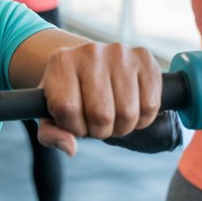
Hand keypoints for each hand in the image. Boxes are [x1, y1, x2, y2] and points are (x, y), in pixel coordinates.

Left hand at [36, 42, 160, 156]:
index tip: (76, 123)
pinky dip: (142, 119)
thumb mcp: (50, 113)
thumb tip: (70, 148)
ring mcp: (120, 53)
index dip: (74, 128)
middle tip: (98, 123)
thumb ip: (51, 134)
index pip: (68, 110)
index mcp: (62, 63)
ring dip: (122, 127)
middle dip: (100, 130)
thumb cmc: (69, 93)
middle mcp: (91, 52)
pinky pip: (150, 105)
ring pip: (128, 113)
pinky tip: (131, 109)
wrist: (89, 65)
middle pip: (101, 115)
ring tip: (113, 117)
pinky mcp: (144, 58)